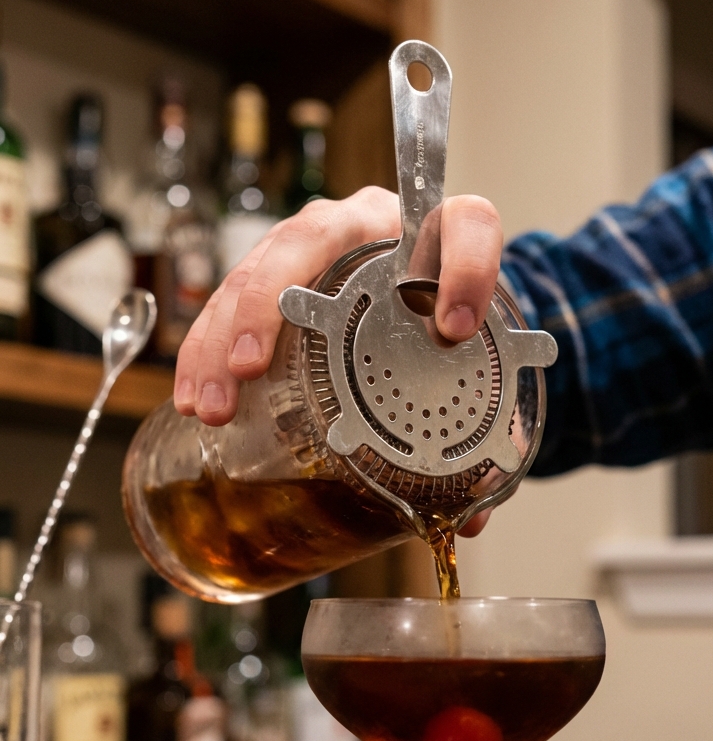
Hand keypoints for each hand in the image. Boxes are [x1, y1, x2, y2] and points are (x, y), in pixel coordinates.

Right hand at [174, 186, 502, 425]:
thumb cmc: (445, 319)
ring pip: (254, 269)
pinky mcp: (273, 275)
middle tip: (250, 369)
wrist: (427, 291)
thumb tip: (470, 516)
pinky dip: (207, 348)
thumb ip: (489, 429)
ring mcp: (310, 246)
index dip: (467, 267)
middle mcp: (366, 228)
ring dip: (221, 338)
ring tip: (212, 404)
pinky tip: (194, 395)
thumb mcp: (476, 364)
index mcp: (435, 234)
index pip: (465, 224)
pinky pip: (230, 299)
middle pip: (308, 237)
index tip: (457, 324)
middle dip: (269, 302)